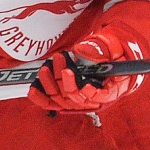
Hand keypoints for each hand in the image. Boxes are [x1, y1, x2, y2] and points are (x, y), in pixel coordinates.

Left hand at [28, 28, 143, 112]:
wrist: (114, 55)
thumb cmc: (116, 52)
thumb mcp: (114, 46)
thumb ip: (101, 49)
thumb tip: (81, 51)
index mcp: (112, 89)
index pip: (99, 97)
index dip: (87, 91)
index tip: (75, 74)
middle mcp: (95, 98)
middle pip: (76, 98)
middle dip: (65, 80)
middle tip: (59, 59)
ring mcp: (80, 98)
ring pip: (63, 99)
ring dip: (52, 84)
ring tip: (47, 67)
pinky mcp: (69, 96)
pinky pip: (54, 102)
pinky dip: (42, 98)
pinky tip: (34, 90)